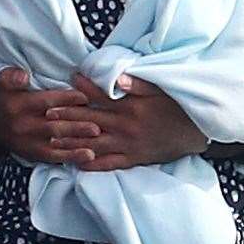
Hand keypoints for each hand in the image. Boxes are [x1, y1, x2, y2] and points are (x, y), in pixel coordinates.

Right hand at [0, 67, 99, 163]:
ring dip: (75, 144)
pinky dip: (69, 158)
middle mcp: (23, 126)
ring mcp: (27, 142)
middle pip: (53, 126)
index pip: (46, 102)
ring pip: (54, 144)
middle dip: (76, 126)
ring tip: (95, 143)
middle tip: (96, 126)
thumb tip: (23, 75)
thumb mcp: (0, 83)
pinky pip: (50, 157)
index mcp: (19, 106)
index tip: (84, 97)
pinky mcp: (30, 154)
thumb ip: (11, 77)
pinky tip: (86, 157)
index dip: (65, 99)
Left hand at [47, 73, 208, 170]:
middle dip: (68, 116)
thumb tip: (117, 78)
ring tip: (52, 139)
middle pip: (91, 120)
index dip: (84, 88)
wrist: (196, 133)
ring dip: (72, 141)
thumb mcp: (160, 89)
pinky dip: (91, 164)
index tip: (69, 79)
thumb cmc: (177, 106)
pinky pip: (109, 164)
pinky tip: (76, 164)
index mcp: (131, 107)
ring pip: (94, 144)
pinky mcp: (133, 159)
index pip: (101, 96)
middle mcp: (125, 127)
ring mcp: (128, 145)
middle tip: (47, 112)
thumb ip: (138, 84)